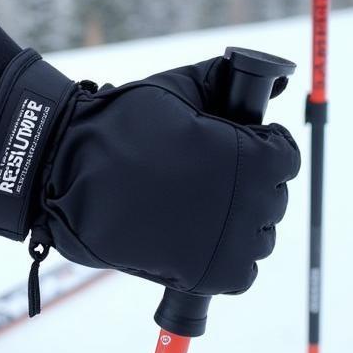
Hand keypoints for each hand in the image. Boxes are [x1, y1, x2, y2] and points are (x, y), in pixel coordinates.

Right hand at [0, 53, 299, 296]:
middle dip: (249, 186)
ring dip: (237, 224)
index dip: (263, 148)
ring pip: (259, 238)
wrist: (67, 172)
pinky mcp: (205, 275)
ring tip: (196, 210)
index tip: (235, 146)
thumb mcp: (175, 88)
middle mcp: (247, 201)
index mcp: (249, 155)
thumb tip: (275, 76)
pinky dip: (226, 262)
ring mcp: (227, 241)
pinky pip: (240, 275)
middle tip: (206, 179)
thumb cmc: (117, 126)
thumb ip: (223, 79)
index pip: (285, 157)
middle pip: (273, 198)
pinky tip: (198, 241)